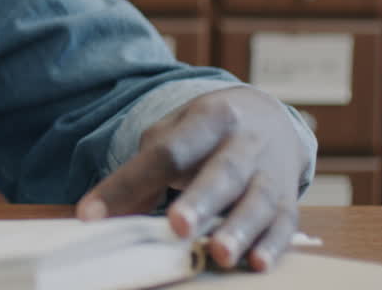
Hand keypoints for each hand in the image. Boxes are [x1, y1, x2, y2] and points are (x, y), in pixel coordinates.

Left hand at [75, 87, 309, 270]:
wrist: (269, 117)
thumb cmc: (204, 133)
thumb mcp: (170, 136)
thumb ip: (139, 174)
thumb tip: (98, 216)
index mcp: (209, 117)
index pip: (166, 152)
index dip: (129, 183)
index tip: (92, 214)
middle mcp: (245, 141)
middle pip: (222, 171)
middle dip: (200, 200)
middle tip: (177, 226)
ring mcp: (271, 171)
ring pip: (259, 200)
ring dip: (239, 229)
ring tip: (219, 253)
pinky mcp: (289, 199)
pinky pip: (286, 223)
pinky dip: (273, 244)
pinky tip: (257, 264)